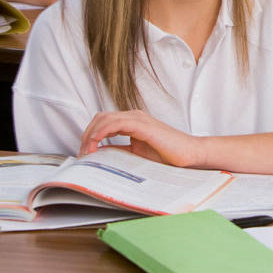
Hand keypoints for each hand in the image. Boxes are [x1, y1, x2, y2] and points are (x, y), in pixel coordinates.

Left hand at [79, 110, 205, 167]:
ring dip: (90, 135)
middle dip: (86, 135)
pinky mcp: (143, 125)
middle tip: (82, 154)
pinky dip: (101, 132)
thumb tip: (99, 155)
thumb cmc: (168, 155)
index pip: (103, 121)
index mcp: (133, 122)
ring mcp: (139, 119)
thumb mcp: (136, 154)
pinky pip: (116, 123)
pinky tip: (96, 144)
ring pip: (105, 119)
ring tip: (86, 152)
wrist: (189, 154)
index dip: (89, 135)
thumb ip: (119, 151)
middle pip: (100, 118)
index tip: (84, 154)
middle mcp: (134, 116)